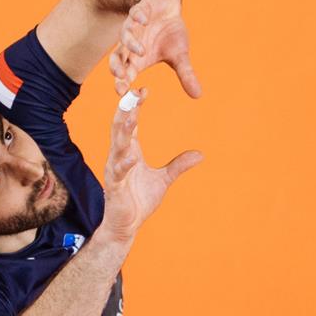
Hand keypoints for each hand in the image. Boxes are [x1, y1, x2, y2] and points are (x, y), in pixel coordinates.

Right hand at [99, 88, 203, 243]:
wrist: (125, 225)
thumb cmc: (139, 200)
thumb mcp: (164, 180)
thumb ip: (178, 165)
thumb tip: (200, 154)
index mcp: (129, 152)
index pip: (130, 124)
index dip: (135, 107)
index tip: (144, 89)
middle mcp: (119, 157)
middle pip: (120, 128)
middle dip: (126, 110)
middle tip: (131, 91)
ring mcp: (115, 172)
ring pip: (117, 147)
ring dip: (123, 131)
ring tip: (131, 116)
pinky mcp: (114, 188)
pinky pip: (118, 174)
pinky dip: (124, 165)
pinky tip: (131, 157)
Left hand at [109, 0, 202, 97]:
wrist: (167, 5)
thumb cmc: (171, 34)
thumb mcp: (180, 56)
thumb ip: (185, 74)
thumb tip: (198, 95)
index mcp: (137, 59)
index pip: (126, 76)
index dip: (124, 85)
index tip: (130, 96)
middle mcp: (131, 45)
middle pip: (118, 58)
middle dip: (118, 68)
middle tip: (121, 78)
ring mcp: (134, 27)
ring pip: (125, 36)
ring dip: (131, 43)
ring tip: (141, 51)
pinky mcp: (140, 10)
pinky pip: (136, 13)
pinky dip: (138, 17)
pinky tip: (143, 20)